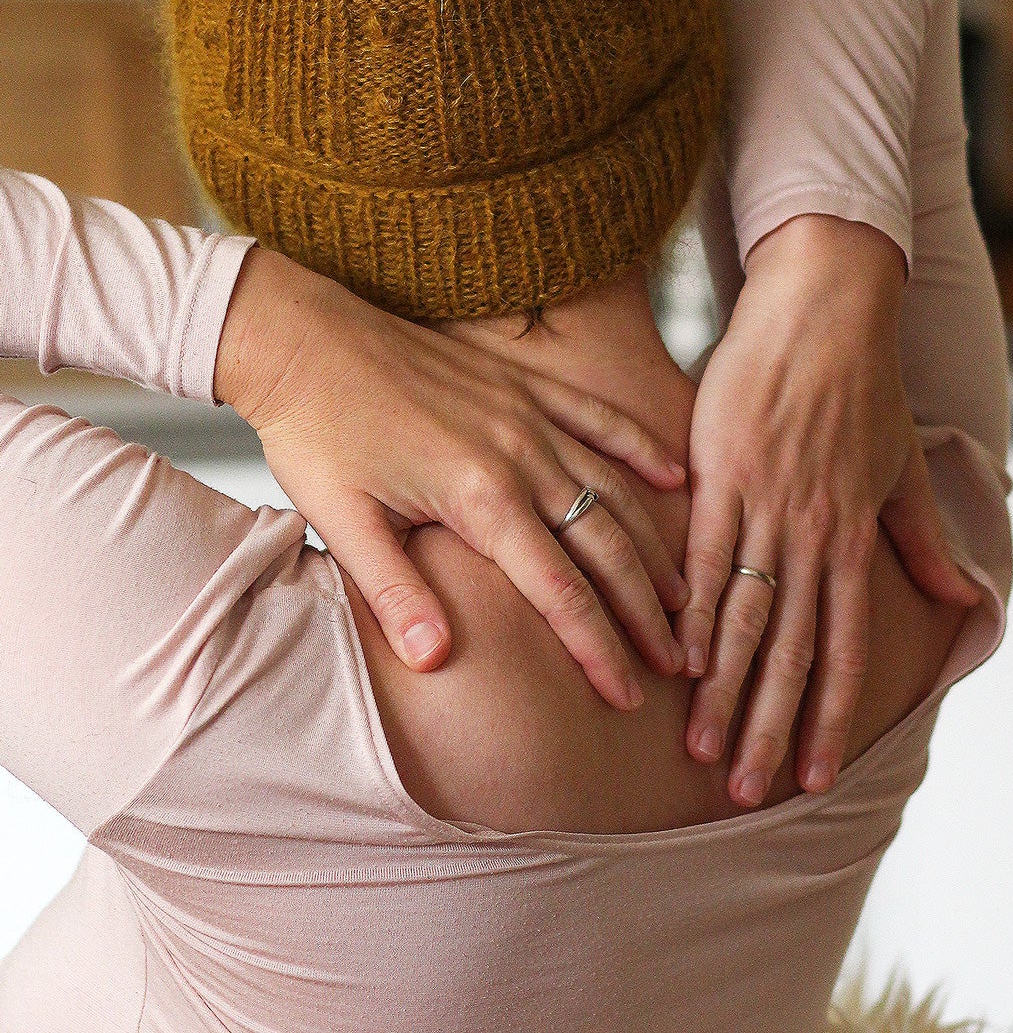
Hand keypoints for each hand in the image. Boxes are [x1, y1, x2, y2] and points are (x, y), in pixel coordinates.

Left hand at [215, 247, 688, 711]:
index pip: (560, 589)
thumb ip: (396, 593)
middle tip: (677, 662)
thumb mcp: (343, 522)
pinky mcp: (521, 384)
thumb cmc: (316, 432)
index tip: (629, 697)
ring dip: (654, 543)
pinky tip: (674, 476)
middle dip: (645, 609)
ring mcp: (527, 412)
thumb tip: (436, 663)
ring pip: (614, 486)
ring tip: (683, 596)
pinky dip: (640, 448)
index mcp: (479, 495)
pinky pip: (598, 417)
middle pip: (605, 542)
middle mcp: (520, 451)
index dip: (599, 649)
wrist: (305, 337)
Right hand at [676, 214, 979, 804]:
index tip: (813, 775)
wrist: (824, 308)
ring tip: (700, 745)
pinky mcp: (721, 472)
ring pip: (745, 616)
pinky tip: (678, 657)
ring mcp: (765, 504)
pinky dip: (694, 611)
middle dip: (768, 726)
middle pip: (792, 650)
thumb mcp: (903, 466)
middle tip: (745, 791)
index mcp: (854, 537)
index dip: (830, 717)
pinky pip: (705, 556)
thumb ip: (922, 539)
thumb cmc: (864, 383)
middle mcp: (813, 533)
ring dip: (724, 688)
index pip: (844, 649)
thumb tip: (959, 597)